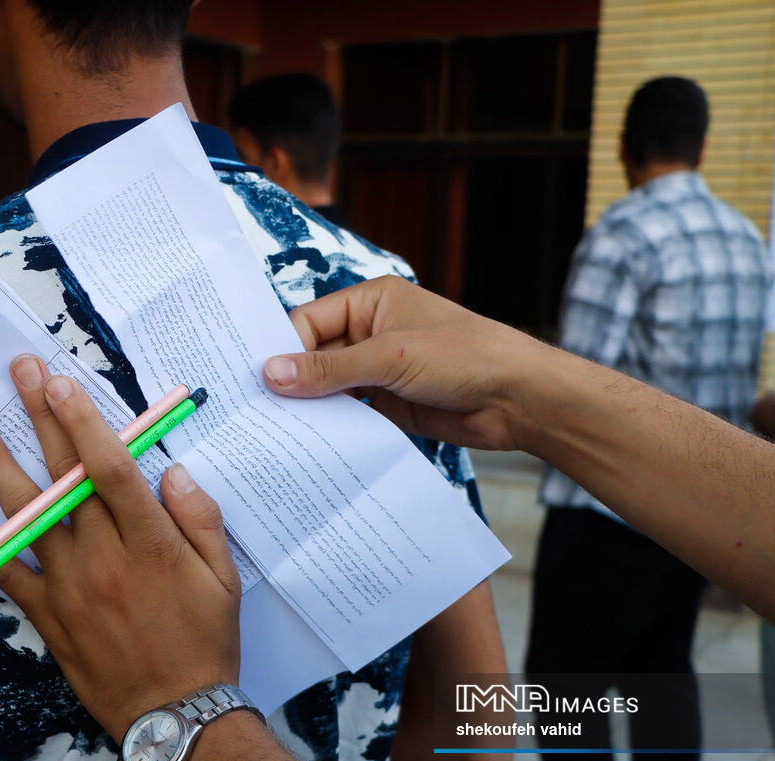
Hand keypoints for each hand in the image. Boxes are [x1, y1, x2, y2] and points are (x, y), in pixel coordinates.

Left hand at [0, 355, 241, 739]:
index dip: (85, 422)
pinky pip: (3, 571)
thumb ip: (201, 520)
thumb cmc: (205, 641)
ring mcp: (69, 586)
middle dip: (40, 419)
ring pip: (25, 513)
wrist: (174, 717)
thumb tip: (172, 471)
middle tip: (18, 372)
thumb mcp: (225, 578)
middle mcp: (104, 558)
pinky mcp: (46, 614)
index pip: (113, 470)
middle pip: (65, 478)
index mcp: (151, 544)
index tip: (61, 383)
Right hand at [261, 275, 554, 451]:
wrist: (518, 399)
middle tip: (256, 409)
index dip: (282, 350)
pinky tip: (310, 443)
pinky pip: (346, 414)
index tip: (256, 380)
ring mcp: (377, 371)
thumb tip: (272, 374)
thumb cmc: (465, 355)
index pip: (308, 322)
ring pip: (327, 388)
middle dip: (291, 381)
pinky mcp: (386, 405)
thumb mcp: (390, 356)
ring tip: (276, 431)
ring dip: (309, 407)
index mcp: (369, 302)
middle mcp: (369, 333)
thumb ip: (329, 368)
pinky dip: (331, 427)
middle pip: (312, 356)